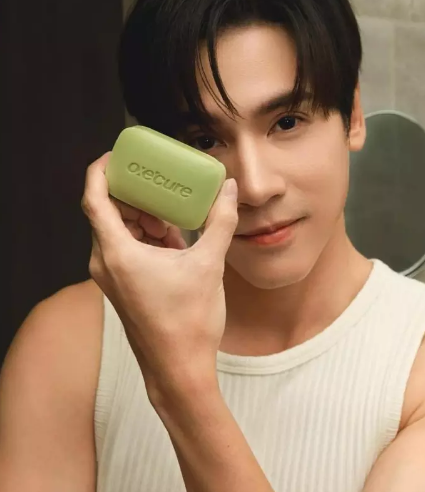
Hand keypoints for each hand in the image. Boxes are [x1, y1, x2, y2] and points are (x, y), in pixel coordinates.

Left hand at [81, 152, 237, 401]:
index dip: (101, 171)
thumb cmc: (188, 322)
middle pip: (107, 211)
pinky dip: (147, 237)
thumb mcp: (209, 265)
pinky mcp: (123, 286)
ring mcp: (112, 276)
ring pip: (118, 231)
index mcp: (118, 253)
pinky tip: (175, 238)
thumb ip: (219, 222)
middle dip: (133, 192)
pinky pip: (127, 249)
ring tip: (172, 211)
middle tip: (158, 179)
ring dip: (143, 216)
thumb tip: (228, 189)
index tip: (117, 155)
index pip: (94, 198)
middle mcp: (106, 262)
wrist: (179, 370)